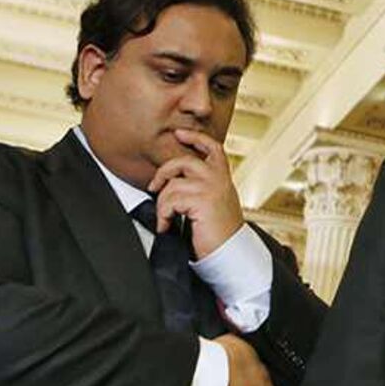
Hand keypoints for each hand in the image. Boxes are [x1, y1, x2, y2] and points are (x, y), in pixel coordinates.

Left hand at [148, 128, 243, 258]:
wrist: (230, 251)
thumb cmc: (220, 232)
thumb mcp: (215, 202)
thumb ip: (203, 187)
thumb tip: (175, 181)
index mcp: (223, 178)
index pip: (212, 148)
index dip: (195, 137)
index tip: (180, 133)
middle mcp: (219, 179)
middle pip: (183, 161)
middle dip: (163, 173)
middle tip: (154, 187)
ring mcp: (211, 188)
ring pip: (172, 185)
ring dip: (162, 204)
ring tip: (165, 218)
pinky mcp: (202, 200)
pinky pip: (170, 200)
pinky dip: (163, 215)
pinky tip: (167, 225)